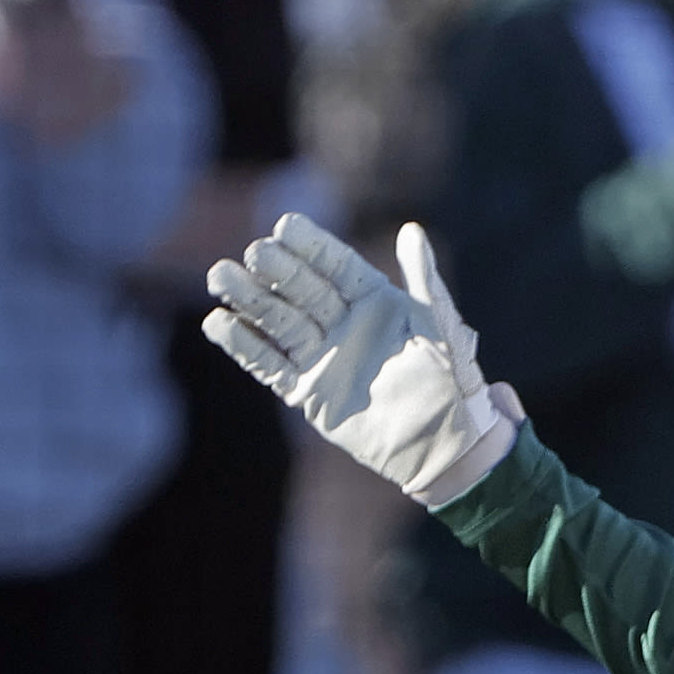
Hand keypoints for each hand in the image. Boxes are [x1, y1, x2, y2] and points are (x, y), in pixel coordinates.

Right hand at [202, 216, 522, 508]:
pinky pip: (270, 365)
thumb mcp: (442, 331)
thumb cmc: (456, 387)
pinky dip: (244, 346)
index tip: (286, 226)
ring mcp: (322, 357)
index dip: (311, 246)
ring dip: (250, 300)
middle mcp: (342, 323)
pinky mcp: (307, 392)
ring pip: (279, 321)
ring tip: (220, 275)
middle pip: (301, 289)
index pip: (335, 266)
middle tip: (253, 253)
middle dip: (275, 270)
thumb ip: (425, 283)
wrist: (447, 448)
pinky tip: (218, 323)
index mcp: (374, 301)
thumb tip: (412, 231)